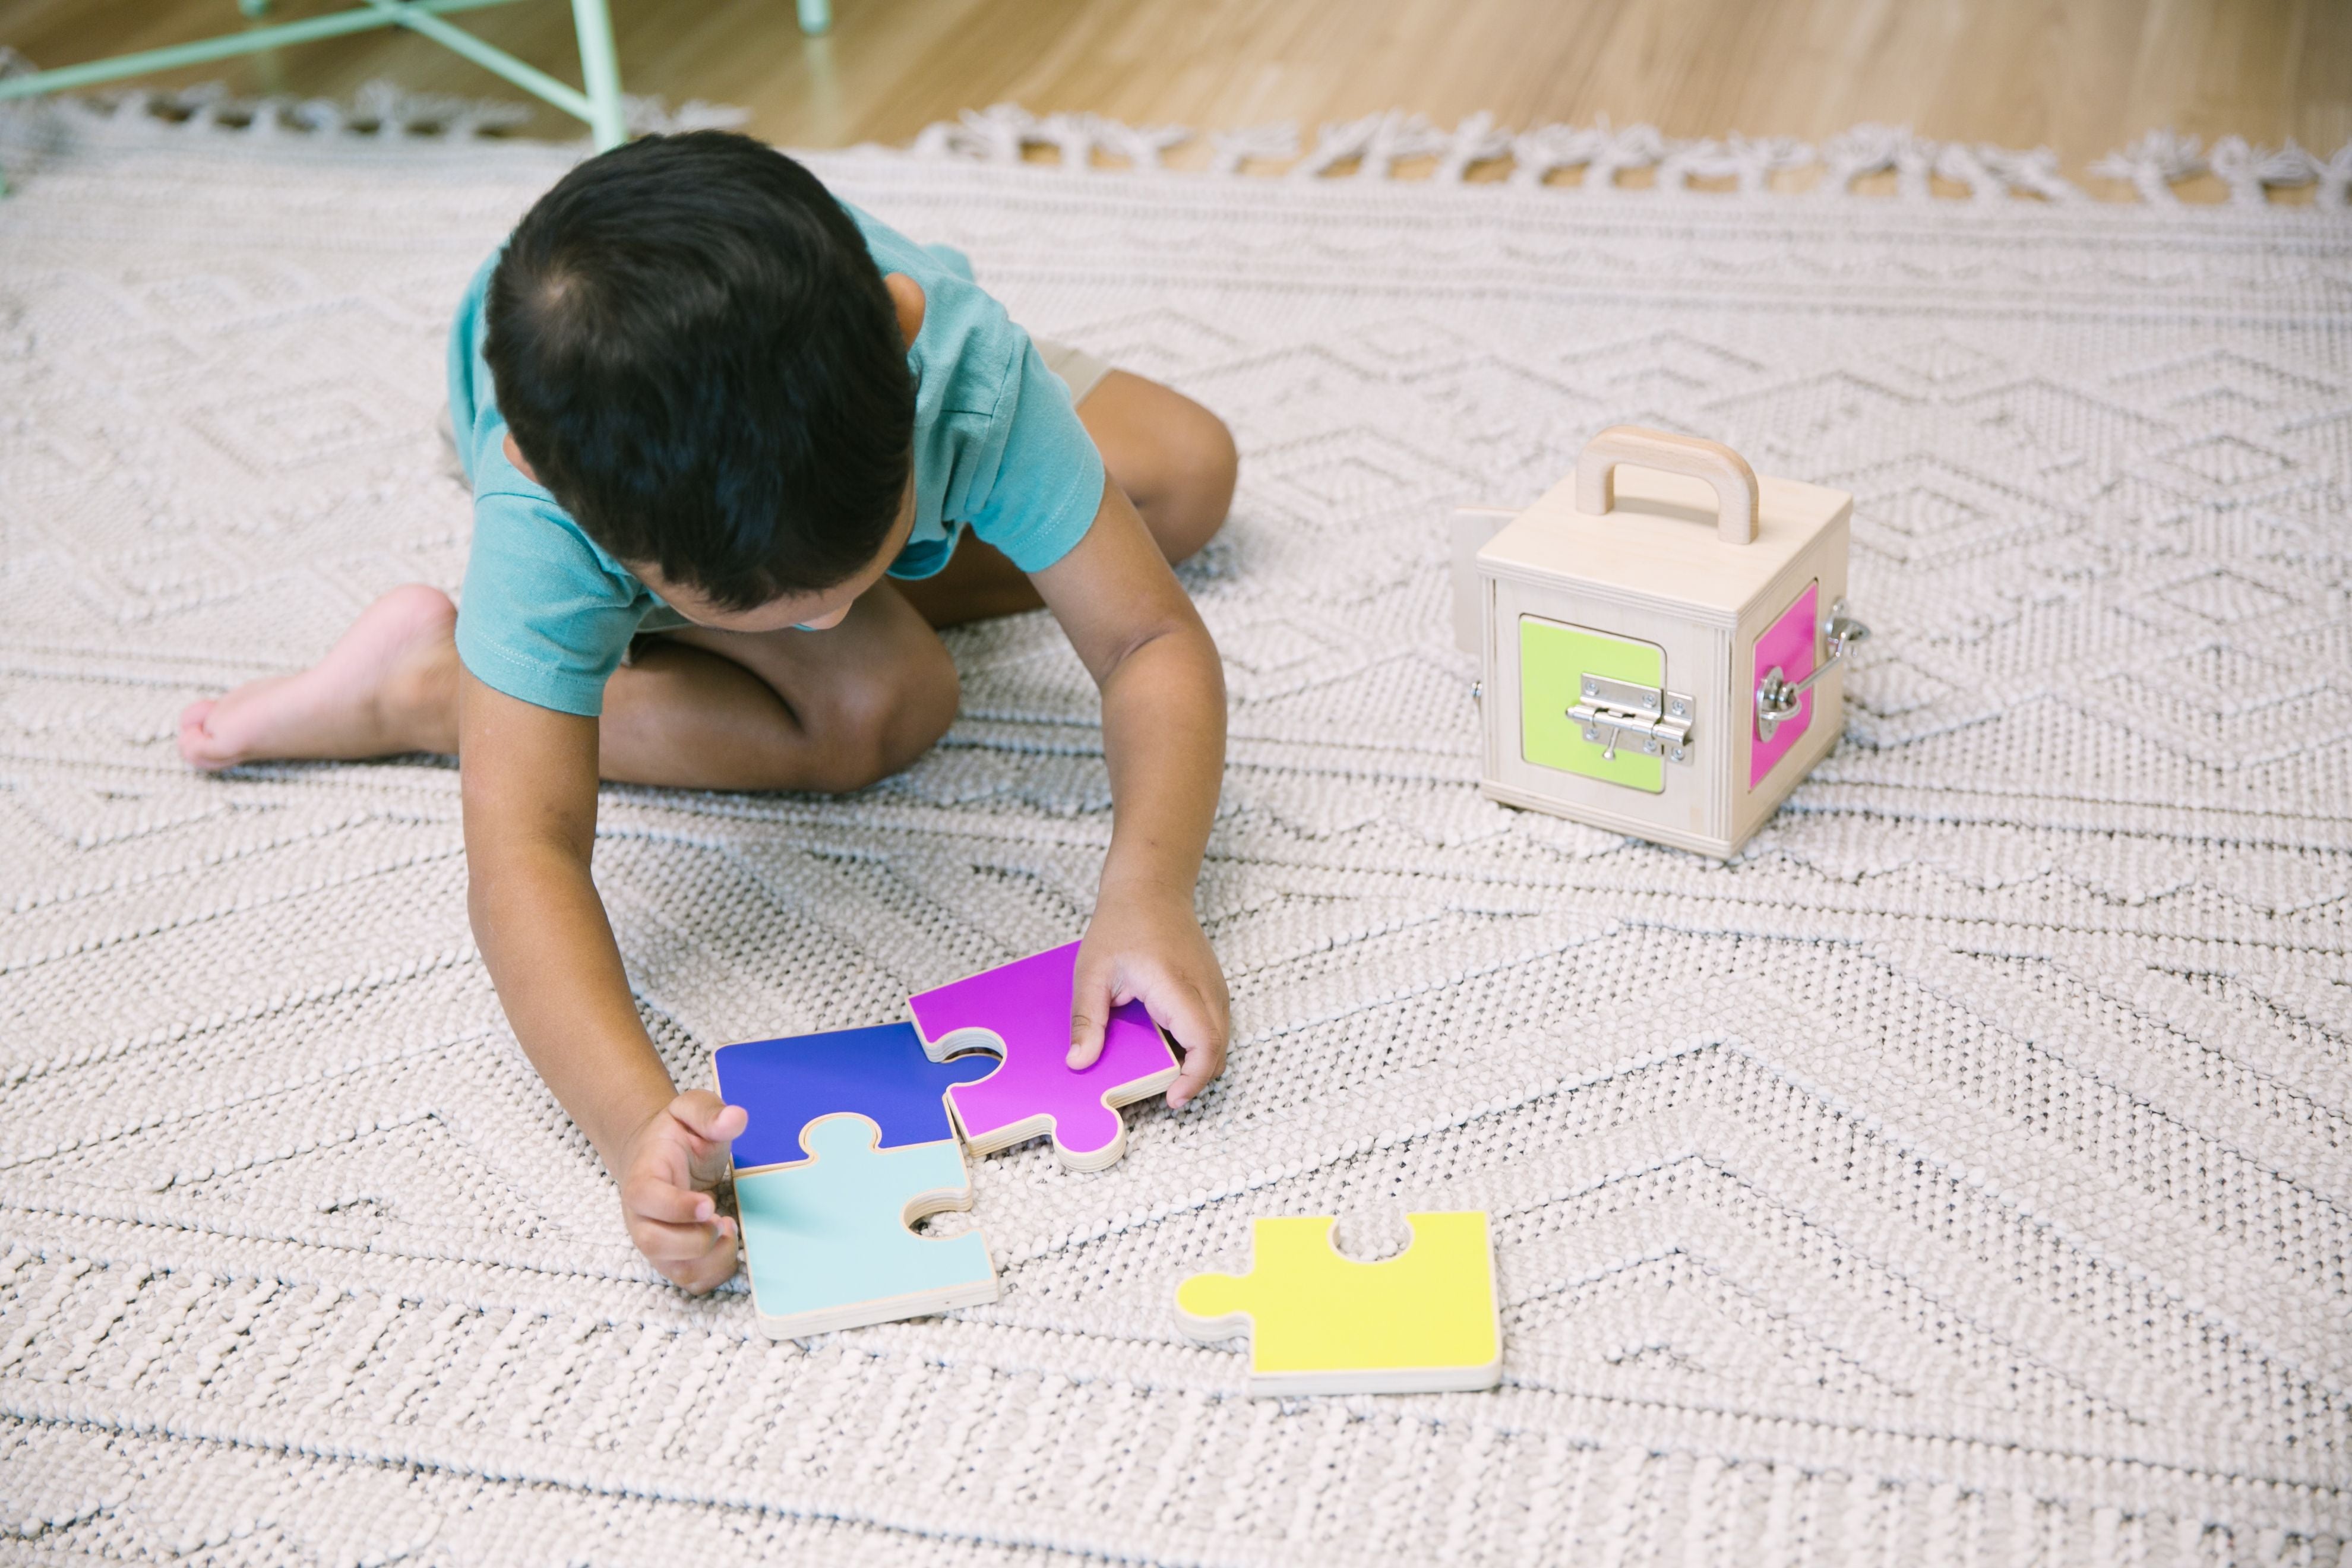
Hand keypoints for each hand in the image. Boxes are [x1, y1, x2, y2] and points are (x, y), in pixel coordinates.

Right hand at [613, 1089, 747, 1292]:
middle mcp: (641, 1216)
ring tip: (728, 1228)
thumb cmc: (677, 1136)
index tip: (709, 1204)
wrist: (659, 1155)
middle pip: (654, 1244)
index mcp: (642, 1177)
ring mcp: (655, 1242)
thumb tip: (735, 1118)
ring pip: (676, 1271)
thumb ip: (709, 1112)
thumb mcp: (691, 1111)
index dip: (676, 1207)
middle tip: (722, 1218)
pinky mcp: (672, 1258)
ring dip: (711, 1258)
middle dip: (696, 1239)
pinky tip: (726, 1242)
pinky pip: (692, 1281)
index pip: (647, 1199)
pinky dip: (716, 1271)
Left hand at [1069, 890, 1229, 1108]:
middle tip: (1164, 1093)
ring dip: (1199, 1062)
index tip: (1172, 1098)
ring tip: (1166, 1073)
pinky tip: (1171, 1046)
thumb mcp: (1092, 972)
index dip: (1194, 1078)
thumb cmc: (1122, 923)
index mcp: (1175, 986)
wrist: (1151, 887)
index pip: (1204, 1043)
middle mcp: (1205, 989)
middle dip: (1196, 1079)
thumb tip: (1079, 1061)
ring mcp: (1214, 987)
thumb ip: (1087, 1020)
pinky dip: (1201, 1045)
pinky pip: (1215, 1025)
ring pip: (1220, 1040)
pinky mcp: (1213, 986)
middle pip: (1218, 1050)